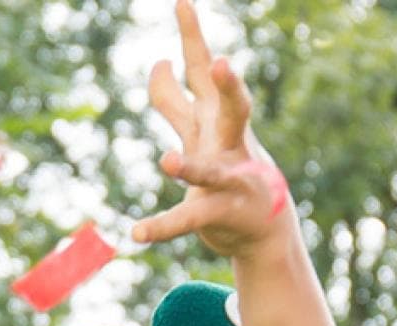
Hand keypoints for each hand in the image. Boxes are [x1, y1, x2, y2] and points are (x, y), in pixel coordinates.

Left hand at [132, 0, 289, 259]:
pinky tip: (136, 233)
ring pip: (209, 171)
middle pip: (230, 109)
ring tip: (167, 163)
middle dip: (228, 86)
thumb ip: (175, 100)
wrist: (260, 225)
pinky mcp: (217, 213)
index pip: (203, 70)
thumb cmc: (228, 168)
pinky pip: (186, 219)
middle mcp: (226, 142)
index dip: (192, 37)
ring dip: (189, 167)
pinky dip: (162, 226)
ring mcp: (227, 179)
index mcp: (217, 117)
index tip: (181, 2)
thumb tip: (160, 64)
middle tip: (222, 63)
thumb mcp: (199, 130)